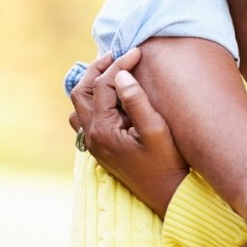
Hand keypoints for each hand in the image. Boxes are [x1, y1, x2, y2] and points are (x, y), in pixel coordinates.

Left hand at [68, 48, 187, 216]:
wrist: (168, 194)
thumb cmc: (166, 163)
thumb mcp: (156, 130)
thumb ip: (137, 101)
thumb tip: (121, 75)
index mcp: (103, 130)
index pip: (103, 85)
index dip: (119, 64)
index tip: (137, 52)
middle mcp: (91, 136)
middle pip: (81, 91)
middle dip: (98, 69)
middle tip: (118, 55)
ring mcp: (92, 143)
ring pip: (79, 104)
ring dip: (91, 84)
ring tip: (111, 71)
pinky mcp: (99, 147)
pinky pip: (84, 118)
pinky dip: (92, 101)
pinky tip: (109, 96)